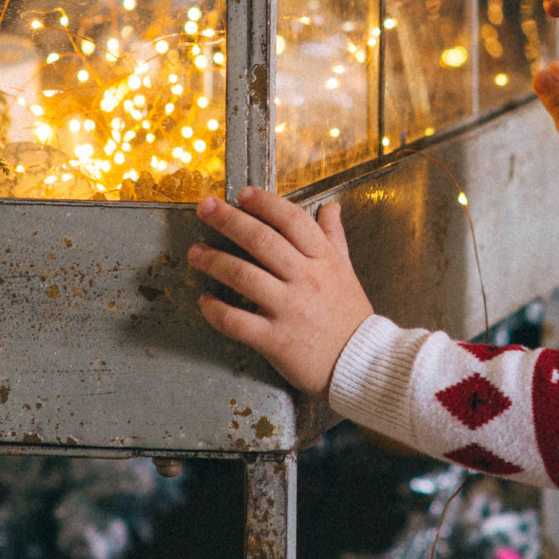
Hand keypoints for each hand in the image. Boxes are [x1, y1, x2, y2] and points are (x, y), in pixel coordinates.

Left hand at [190, 188, 374, 394]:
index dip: (265, 203)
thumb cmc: (351, 318)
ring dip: (214, 261)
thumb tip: (331, 207)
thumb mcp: (348, 271)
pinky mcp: (276, 340)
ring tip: (196, 252)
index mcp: (325, 260)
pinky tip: (205, 301)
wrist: (363, 363)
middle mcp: (307, 279)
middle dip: (229, 220)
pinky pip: (237, 321)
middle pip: (261, 240)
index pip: (292, 220)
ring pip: (244, 275)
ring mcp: (290, 309)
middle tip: (205, 208)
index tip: (243, 194)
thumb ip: (334, 237)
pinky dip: (215, 309)